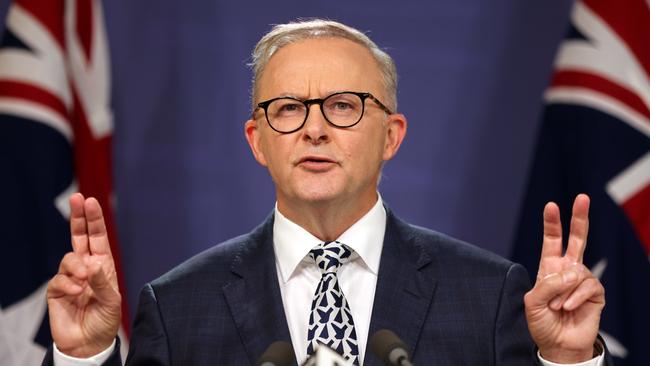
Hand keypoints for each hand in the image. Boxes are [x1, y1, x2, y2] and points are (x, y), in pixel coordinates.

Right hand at [47, 193, 121, 356]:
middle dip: (78, 217)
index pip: (97, 237)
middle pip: (79, 236)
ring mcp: (70, 277)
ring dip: (77, 267)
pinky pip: (59, 279)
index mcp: (102, 265)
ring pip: (68, 258)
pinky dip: (68, 284)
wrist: (89, 342)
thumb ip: (103, 282)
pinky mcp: (57, 290)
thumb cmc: (105, 320)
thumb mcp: (111, 301)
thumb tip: (92, 264)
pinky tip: (76, 293)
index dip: (93, 219)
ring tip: (85, 281)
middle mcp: (86, 267)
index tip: (90, 200)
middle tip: (77, 198)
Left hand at [524, 194, 604, 362]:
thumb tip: (573, 274)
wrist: (557, 344)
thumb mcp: (534, 301)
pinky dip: (575, 297)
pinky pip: (587, 286)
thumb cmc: (542, 322)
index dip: (552, 223)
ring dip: (564, 291)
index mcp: (550, 267)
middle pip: (577, 239)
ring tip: (558, 306)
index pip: (552, 240)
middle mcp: (567, 270)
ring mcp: (582, 280)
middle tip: (583, 197)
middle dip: (579, 218)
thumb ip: (549, 284)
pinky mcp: (595, 293)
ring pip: (577, 272)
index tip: (551, 205)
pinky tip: (568, 308)